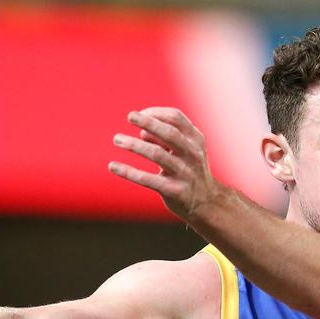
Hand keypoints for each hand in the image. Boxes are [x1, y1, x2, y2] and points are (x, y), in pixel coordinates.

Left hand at [108, 107, 222, 218]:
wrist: (206, 203)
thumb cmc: (189, 170)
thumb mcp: (184, 150)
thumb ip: (165, 139)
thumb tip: (143, 132)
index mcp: (195, 140)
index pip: (176, 118)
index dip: (157, 113)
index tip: (139, 114)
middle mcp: (192, 154)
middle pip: (170, 133)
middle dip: (149, 122)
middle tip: (130, 116)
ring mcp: (185, 173)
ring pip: (157, 154)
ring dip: (135, 145)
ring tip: (117, 139)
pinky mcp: (175, 191)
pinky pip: (148, 179)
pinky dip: (129, 172)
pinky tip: (113, 166)